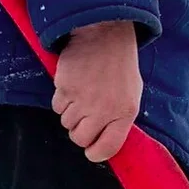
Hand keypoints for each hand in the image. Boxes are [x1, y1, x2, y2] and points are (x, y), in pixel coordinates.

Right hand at [51, 21, 142, 161]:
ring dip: (70, 113)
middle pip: (80, 139)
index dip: (96, 153)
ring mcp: (82, 100)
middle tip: (84, 118)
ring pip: (66, 123)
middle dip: (79, 132)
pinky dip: (62, 99)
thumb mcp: (131, 95)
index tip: (92, 150)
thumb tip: (103, 142)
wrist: (104, 35)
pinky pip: (57, 106)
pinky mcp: (64, 89)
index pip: (106, 148)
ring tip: (81, 94)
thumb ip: (119, 120)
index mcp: (124, 112)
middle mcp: (103, 109)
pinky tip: (73, 85)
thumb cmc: (119, 66)